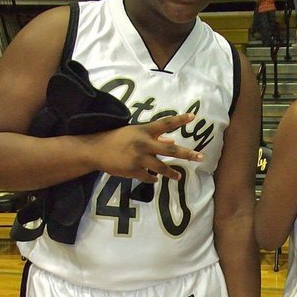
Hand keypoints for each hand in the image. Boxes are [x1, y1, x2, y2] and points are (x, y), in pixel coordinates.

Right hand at [83, 113, 203, 181]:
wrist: (96, 150)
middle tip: (201, 157)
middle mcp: (144, 144)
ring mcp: (139, 159)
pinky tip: (155, 180)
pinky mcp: (133, 171)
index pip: (165, 124)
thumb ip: (153, 138)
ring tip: (179, 177)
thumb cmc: (117, 139)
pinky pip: (148, 177)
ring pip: (161, 168)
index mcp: (144, 131)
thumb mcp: (134, 133)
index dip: (179, 120)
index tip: (193, 116)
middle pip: (171, 150)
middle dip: (187, 154)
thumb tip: (171, 143)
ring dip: (171, 173)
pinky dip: (152, 179)